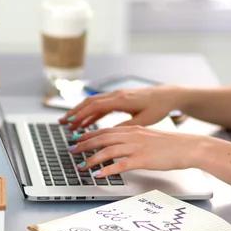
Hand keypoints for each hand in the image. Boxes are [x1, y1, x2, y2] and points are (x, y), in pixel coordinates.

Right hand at [59, 85, 182, 129]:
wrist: (168, 95)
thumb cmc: (158, 107)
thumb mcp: (142, 120)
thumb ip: (124, 126)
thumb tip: (108, 134)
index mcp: (120, 100)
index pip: (94, 106)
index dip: (80, 115)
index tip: (70, 123)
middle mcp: (116, 95)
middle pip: (89, 103)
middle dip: (75, 112)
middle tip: (63, 123)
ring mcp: (117, 96)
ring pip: (93, 103)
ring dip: (81, 112)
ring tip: (70, 123)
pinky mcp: (120, 99)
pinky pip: (101, 105)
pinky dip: (91, 113)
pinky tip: (86, 123)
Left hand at [70, 126, 207, 176]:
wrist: (188, 147)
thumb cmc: (170, 145)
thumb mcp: (147, 137)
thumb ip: (131, 139)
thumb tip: (117, 145)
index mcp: (132, 129)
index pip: (104, 130)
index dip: (88, 135)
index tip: (76, 139)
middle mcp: (132, 136)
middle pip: (101, 138)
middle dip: (83, 145)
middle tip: (71, 151)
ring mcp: (136, 147)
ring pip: (107, 151)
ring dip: (91, 158)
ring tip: (81, 166)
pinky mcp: (143, 159)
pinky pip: (120, 164)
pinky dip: (107, 169)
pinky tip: (99, 174)